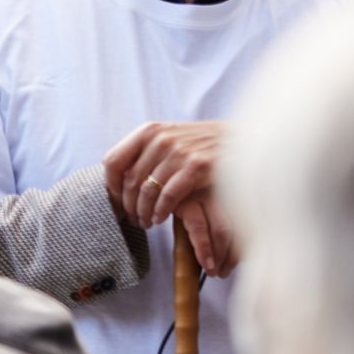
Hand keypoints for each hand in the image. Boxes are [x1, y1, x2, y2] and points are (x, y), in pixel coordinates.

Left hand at [102, 121, 234, 274]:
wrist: (243, 139)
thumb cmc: (201, 144)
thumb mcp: (170, 137)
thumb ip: (145, 152)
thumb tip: (114, 178)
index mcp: (149, 131)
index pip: (113, 161)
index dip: (111, 186)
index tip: (117, 202)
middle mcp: (161, 139)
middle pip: (130, 182)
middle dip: (128, 206)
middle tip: (132, 220)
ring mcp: (179, 151)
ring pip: (147, 192)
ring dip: (143, 213)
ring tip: (146, 222)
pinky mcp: (197, 166)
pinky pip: (168, 197)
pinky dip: (160, 212)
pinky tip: (160, 219)